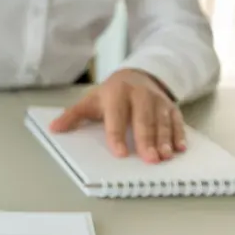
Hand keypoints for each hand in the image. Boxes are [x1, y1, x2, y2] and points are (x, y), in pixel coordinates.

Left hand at [49, 69, 184, 163]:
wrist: (138, 74)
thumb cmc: (112, 94)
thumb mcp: (91, 101)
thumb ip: (73, 116)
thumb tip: (54, 128)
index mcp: (116, 94)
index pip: (116, 117)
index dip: (118, 136)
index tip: (121, 154)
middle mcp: (139, 95)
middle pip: (143, 120)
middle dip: (147, 140)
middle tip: (150, 160)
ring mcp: (157, 100)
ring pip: (162, 121)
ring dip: (165, 139)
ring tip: (165, 156)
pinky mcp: (171, 106)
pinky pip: (177, 120)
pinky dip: (180, 134)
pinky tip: (180, 149)